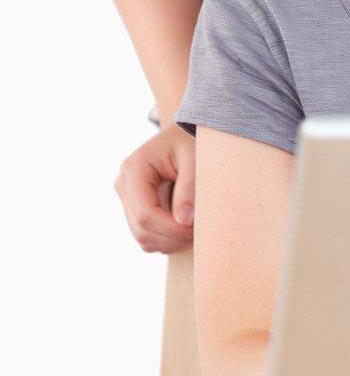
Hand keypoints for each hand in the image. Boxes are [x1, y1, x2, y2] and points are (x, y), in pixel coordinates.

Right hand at [114, 121, 195, 253]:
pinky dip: (166, 237)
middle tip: (199, 230)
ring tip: (193, 227)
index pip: (145, 213)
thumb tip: (184, 221)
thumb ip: (189, 187)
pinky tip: (183, 225)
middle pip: (141, 229)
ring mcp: (126, 198)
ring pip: (143, 237)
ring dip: (169, 240)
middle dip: (171, 237)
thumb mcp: (194, 158)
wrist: (182, 135)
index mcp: (134, 169)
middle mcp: (124, 184)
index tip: (195, 229)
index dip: (170, 229)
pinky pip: (147, 234)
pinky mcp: (134, 207)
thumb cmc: (189, 141)